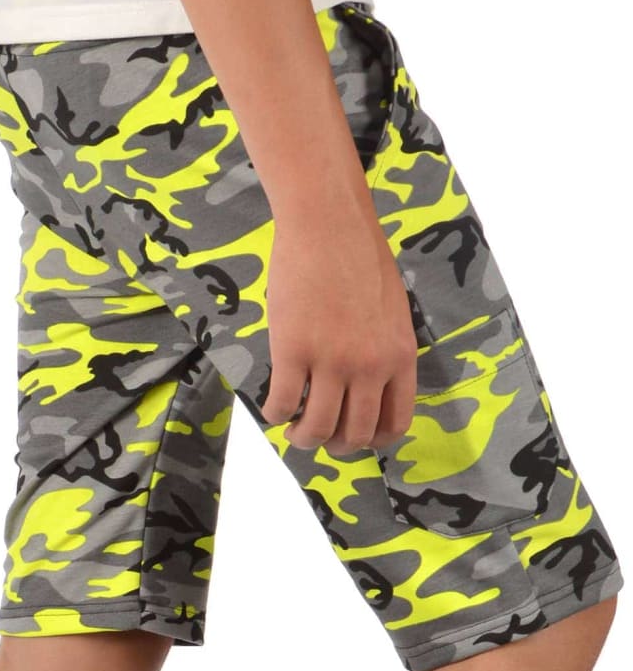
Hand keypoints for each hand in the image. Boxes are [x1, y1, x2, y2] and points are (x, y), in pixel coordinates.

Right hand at [260, 207, 417, 454]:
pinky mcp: (293, 350)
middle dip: (336, 445)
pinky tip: (272, 408)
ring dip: (303, 438)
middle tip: (319, 436)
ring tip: (293, 429)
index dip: (373, 440)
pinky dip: (275, 414)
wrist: (328, 224)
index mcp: (399, 356)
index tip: (356, 436)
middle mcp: (370, 367)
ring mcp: (331, 361)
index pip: (395, 422)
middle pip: (356, 434)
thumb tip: (369, 382)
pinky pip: (282, 402)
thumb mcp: (392, 310)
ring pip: (318, 428)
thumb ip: (385, 349)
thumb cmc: (359, 257)